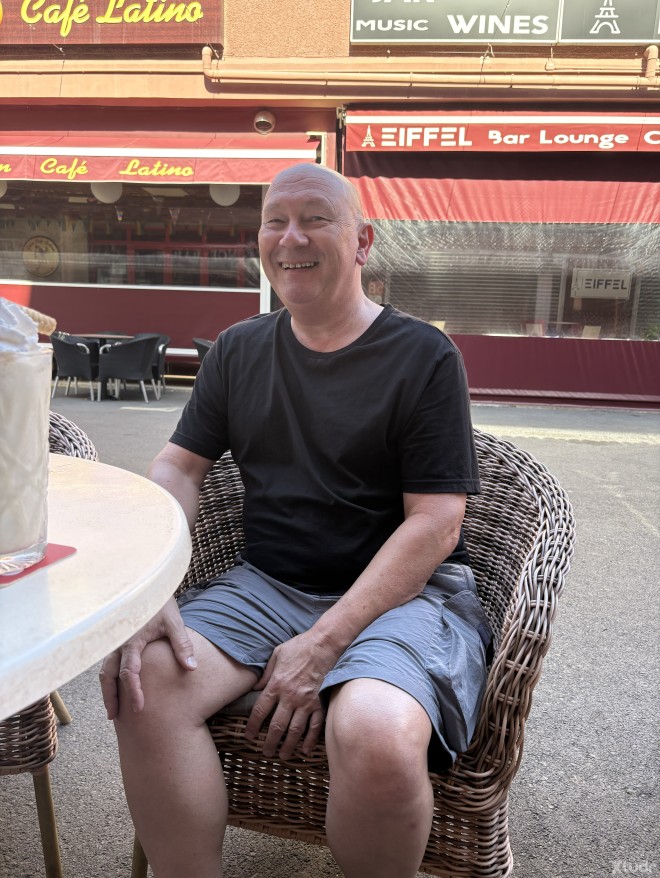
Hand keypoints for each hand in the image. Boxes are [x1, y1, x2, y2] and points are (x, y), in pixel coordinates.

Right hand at [99, 596, 196, 719]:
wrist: (147, 585)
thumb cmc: (161, 603)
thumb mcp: (174, 622)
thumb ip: (182, 645)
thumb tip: (191, 668)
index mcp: (132, 640)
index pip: (128, 671)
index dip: (134, 691)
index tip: (140, 709)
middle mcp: (118, 642)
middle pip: (108, 675)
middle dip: (111, 697)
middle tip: (115, 718)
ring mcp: (114, 642)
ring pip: (104, 670)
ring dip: (107, 690)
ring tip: (113, 711)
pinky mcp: (116, 641)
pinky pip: (107, 663)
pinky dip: (109, 680)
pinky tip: (115, 691)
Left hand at [244, 631, 335, 759]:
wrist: (323, 644)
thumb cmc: (298, 647)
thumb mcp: (276, 655)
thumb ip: (265, 674)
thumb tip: (255, 688)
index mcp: (276, 684)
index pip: (260, 710)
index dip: (253, 726)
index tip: (249, 736)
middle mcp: (289, 696)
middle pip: (276, 725)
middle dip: (269, 742)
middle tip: (266, 753)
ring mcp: (305, 701)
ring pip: (295, 729)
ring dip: (288, 745)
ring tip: (283, 756)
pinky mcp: (319, 702)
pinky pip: (315, 724)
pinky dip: (311, 739)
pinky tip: (305, 750)